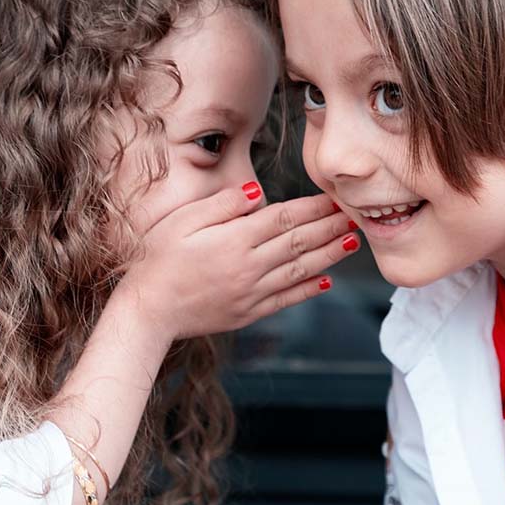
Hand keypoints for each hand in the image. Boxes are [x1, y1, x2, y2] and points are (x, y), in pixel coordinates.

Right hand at [116, 184, 359, 344]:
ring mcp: (251, 292)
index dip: (313, 207)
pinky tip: (326, 282)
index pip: (284, 218)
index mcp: (235, 240)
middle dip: (330, 227)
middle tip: (356, 216)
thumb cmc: (157, 259)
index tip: (334, 199)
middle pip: (299, 242)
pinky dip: (307, 290)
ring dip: (329, 256)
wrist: (147, 311)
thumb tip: (257, 191)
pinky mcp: (248, 313)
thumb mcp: (183, 221)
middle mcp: (249, 266)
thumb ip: (222, 205)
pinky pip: (286, 300)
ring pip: (299, 270)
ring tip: (351, 243)